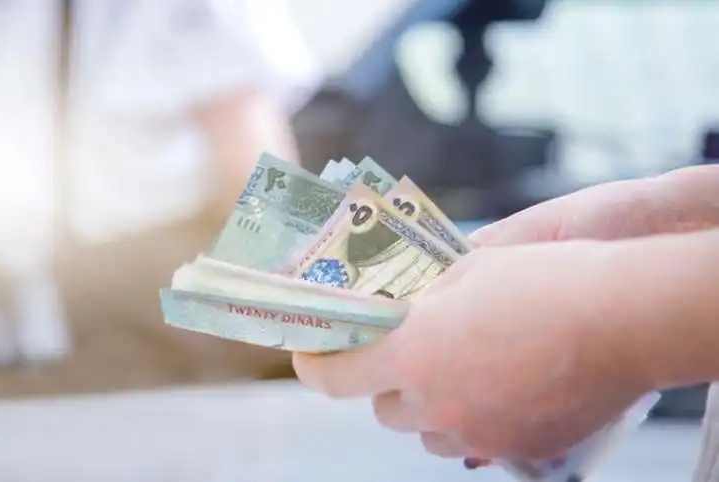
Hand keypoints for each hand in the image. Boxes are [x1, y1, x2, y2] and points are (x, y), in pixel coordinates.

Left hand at [293, 240, 651, 460]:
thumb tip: (398, 307)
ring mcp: (477, 433)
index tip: (313, 357)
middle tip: (405, 354)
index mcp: (410, 354)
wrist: (624, 317)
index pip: (334, 379)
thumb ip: (419, 299)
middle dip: (386, 384)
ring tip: (460, 370)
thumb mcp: (465, 273)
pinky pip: (477, 444)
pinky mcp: (517, 449)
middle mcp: (436, 403)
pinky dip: (476, 420)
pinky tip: (502, 386)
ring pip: (430, 434)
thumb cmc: (542, 281)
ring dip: (431, 407)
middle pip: (384, 411)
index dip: (316, 367)